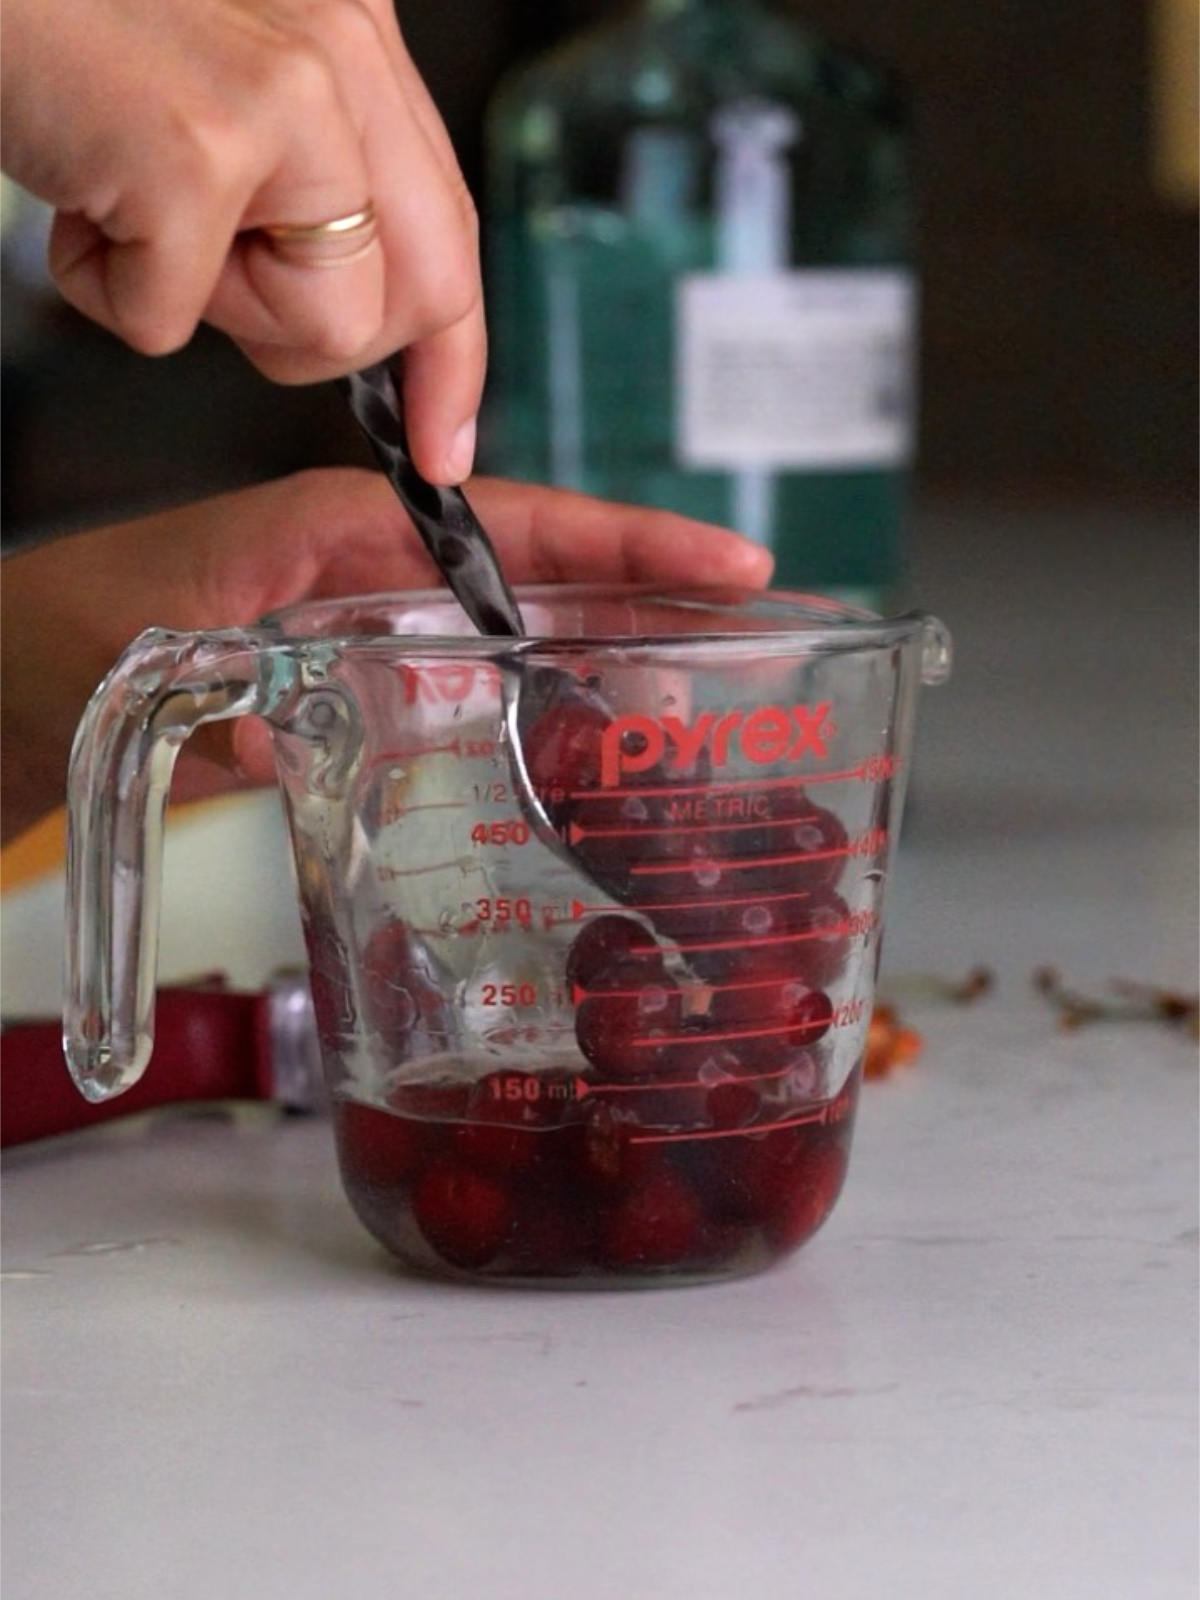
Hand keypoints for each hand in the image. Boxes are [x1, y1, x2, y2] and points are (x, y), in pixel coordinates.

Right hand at [0, 0, 481, 481]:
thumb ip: (311, 178)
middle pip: (424, 301)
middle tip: (220, 284)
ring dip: (210, 308)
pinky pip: (175, 327)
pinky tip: (77, 203)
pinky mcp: (197, 151)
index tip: (442, 447)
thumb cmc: (62, 28)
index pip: (454, 237)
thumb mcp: (224, 88)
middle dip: (317, 340)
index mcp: (356, 34)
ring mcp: (285, 99)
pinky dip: (107, 293)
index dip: (452, 364)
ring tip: (135, 208)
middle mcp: (345, 51)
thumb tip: (358, 312)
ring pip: (326, 330)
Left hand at [0, 470, 772, 841]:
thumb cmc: (62, 638)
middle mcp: (372, 579)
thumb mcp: (138, 653)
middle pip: (543, 579)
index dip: (629, 547)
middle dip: (652, 605)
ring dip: (606, 669)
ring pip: (516, 643)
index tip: (727, 567)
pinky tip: (577, 771)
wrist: (7, 689)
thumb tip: (292, 734)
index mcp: (337, 533)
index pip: (514, 525)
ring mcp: (368, 641)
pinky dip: (530, 727)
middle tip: (759, 645)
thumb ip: (222, 686)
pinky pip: (466, 703)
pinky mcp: (351, 700)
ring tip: (698, 711)